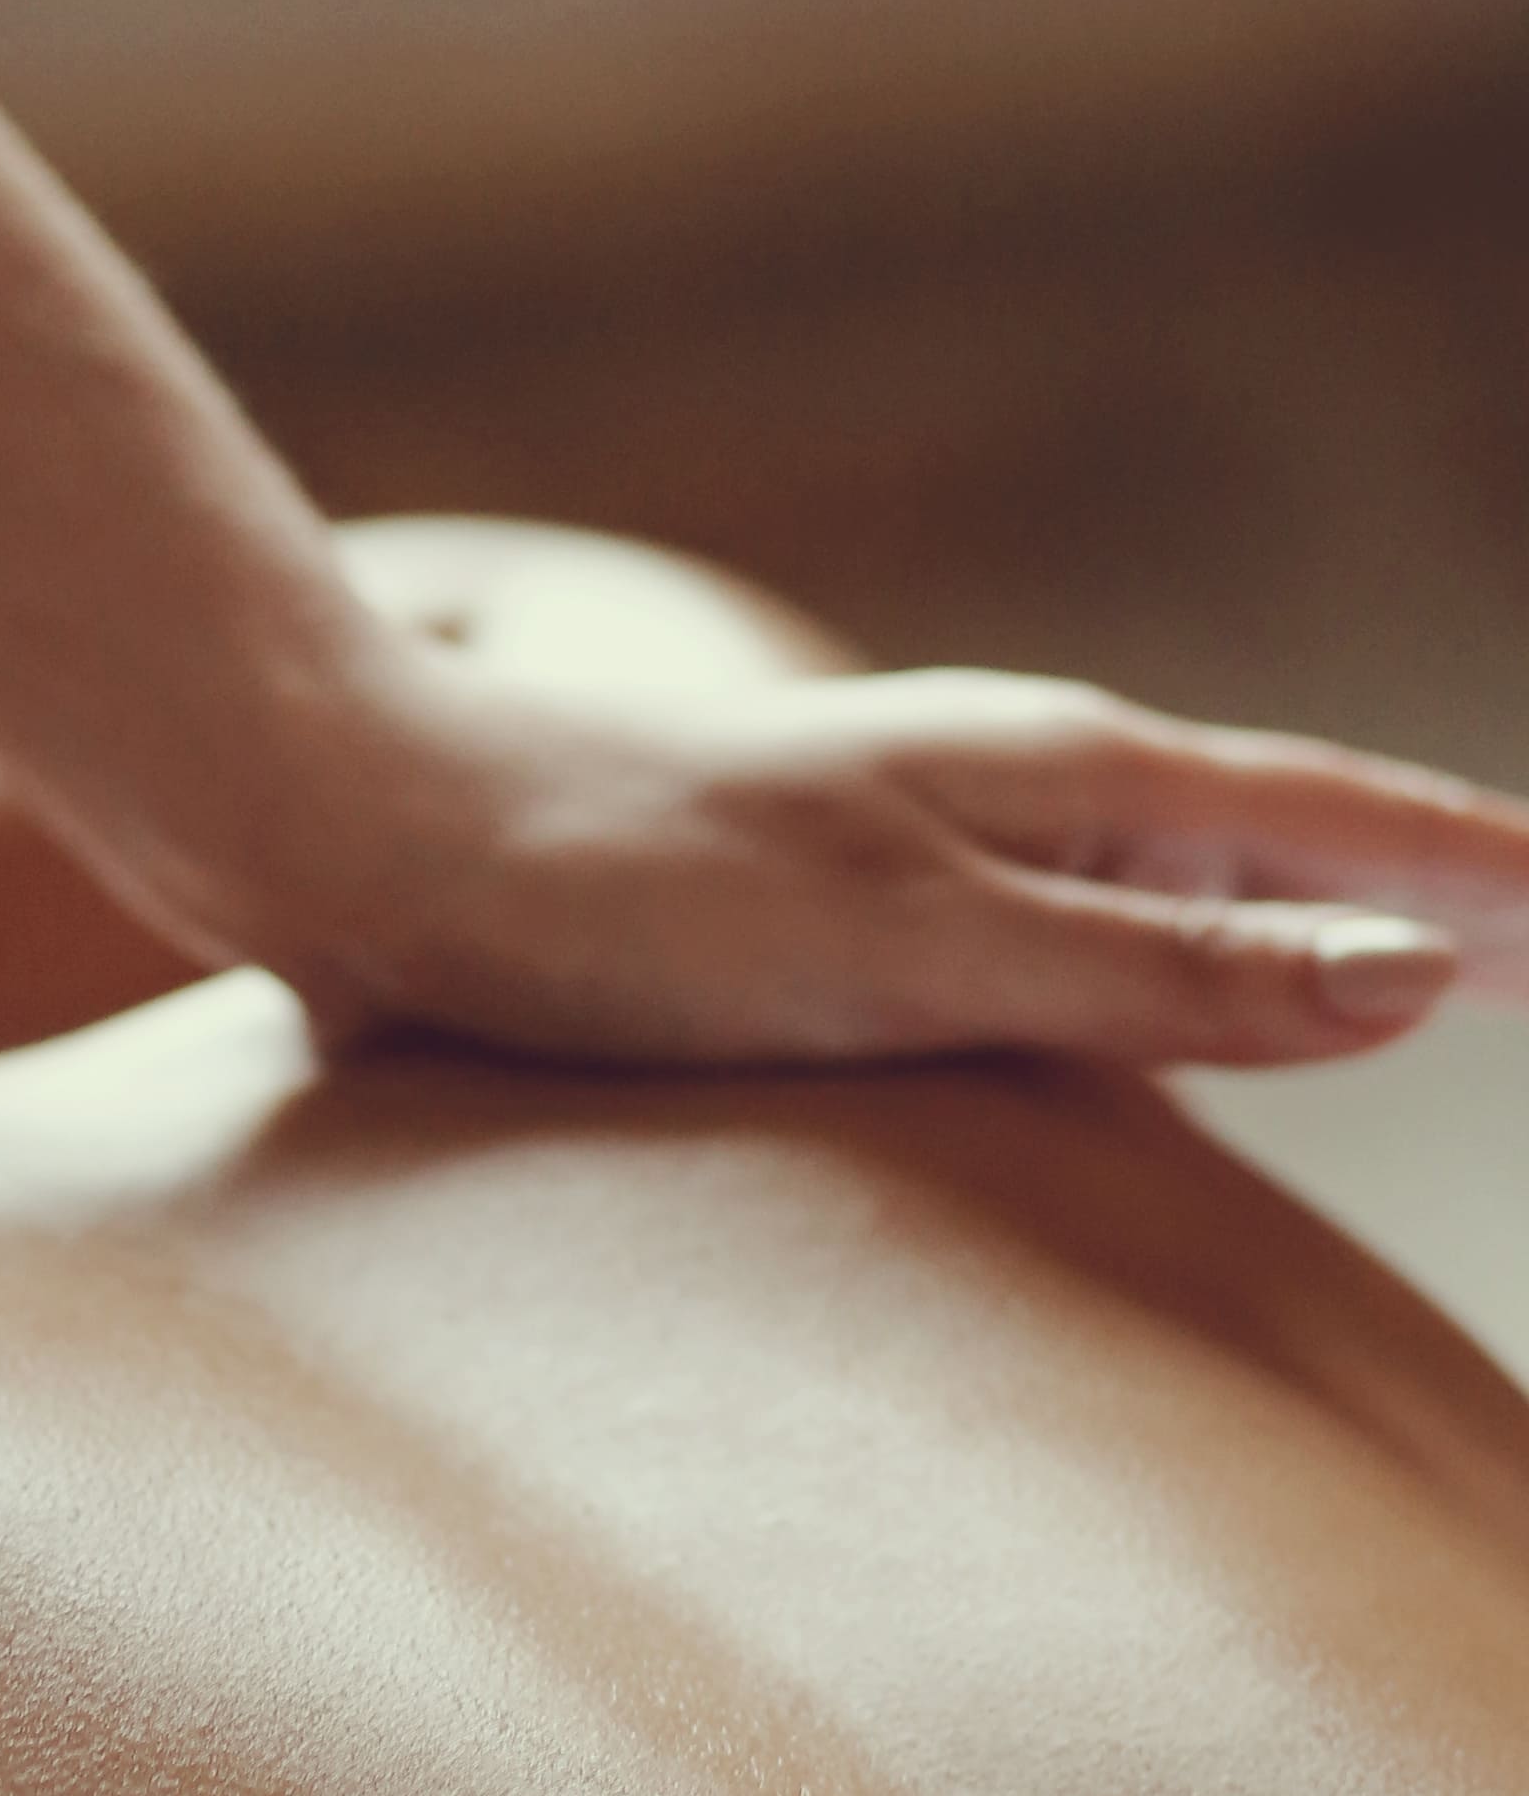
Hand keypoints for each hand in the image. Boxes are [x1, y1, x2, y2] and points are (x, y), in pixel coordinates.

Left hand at [308, 646, 1528, 1071]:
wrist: (379, 852)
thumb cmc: (626, 906)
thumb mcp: (916, 952)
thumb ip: (1160, 970)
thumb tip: (1412, 981)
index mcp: (1078, 780)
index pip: (1364, 833)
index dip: (1508, 888)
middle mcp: (1031, 801)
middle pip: (1308, 849)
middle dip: (1459, 902)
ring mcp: (948, 857)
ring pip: (1202, 889)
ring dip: (1330, 926)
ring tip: (1459, 971)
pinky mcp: (858, 926)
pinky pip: (1085, 949)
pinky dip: (1184, 974)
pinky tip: (1178, 1016)